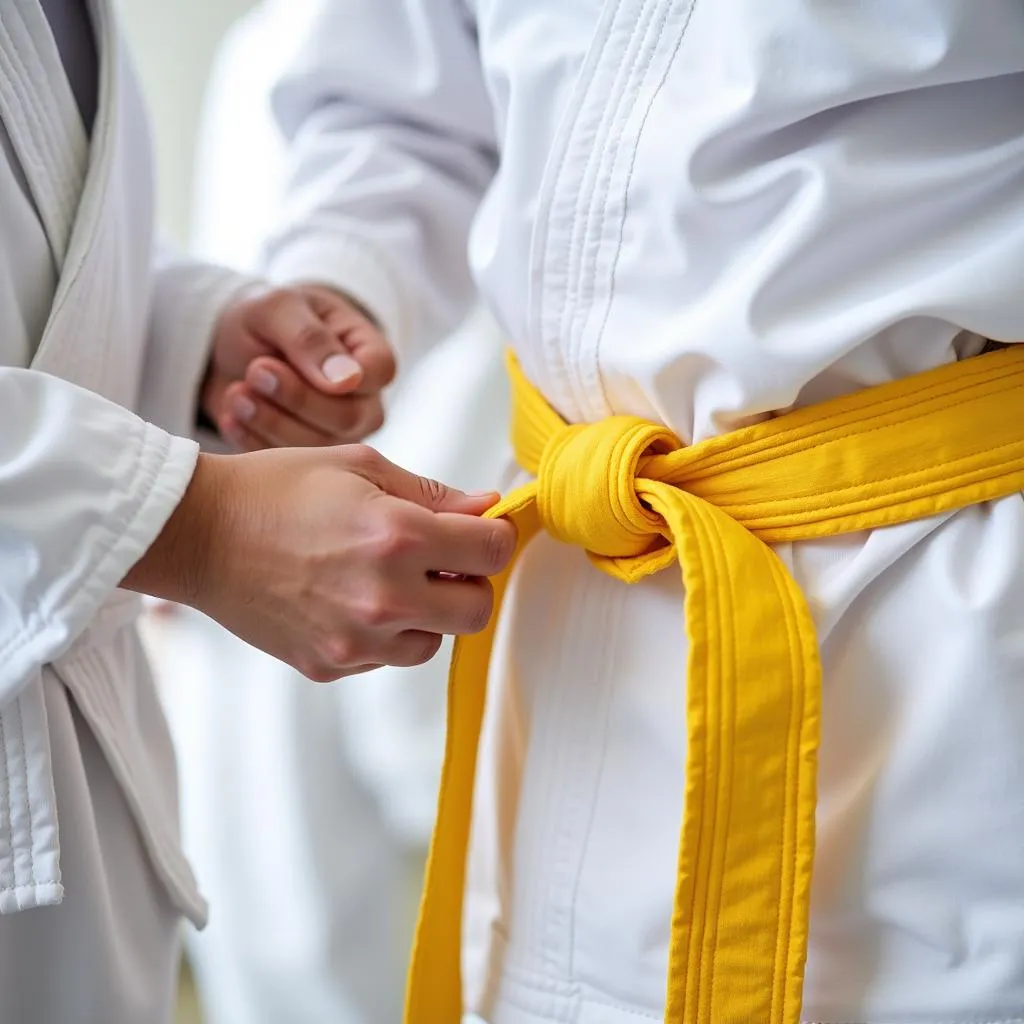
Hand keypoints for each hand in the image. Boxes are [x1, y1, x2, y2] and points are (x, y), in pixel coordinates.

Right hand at [123, 446, 516, 680]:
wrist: (198, 534)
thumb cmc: (275, 489)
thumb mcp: (359, 467)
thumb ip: (431, 494)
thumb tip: (485, 508)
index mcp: (397, 537)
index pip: (492, 551)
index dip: (494, 536)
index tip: (480, 530)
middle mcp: (384, 597)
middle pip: (477, 610)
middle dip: (470, 582)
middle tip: (441, 560)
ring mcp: (356, 640)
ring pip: (434, 641)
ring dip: (428, 613)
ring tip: (387, 579)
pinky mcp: (331, 665)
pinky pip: (386, 658)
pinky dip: (385, 633)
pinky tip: (350, 599)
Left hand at [203, 284, 395, 448]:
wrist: (230, 348)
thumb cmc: (269, 319)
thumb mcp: (279, 307)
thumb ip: (310, 338)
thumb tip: (348, 380)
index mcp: (369, 354)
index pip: (380, 372)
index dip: (344, 376)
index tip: (294, 362)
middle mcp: (364, 401)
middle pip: (347, 417)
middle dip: (296, 397)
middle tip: (256, 370)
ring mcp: (338, 434)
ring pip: (318, 446)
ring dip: (270, 419)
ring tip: (238, 392)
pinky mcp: (307, 459)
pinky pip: (288, 464)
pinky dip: (253, 438)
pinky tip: (232, 414)